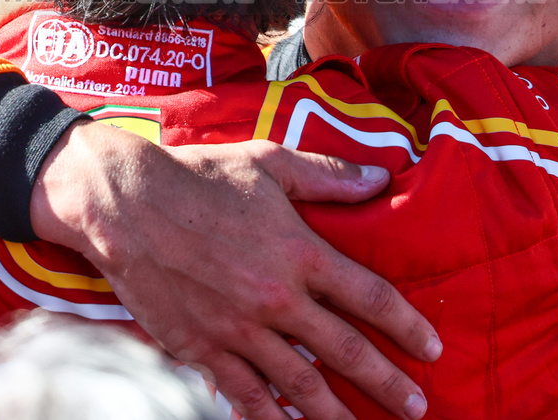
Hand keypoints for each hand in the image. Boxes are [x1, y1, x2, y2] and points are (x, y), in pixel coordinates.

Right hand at [30, 121, 440, 419]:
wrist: (125, 205)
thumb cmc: (199, 177)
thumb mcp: (269, 162)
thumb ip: (328, 176)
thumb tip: (381, 178)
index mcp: (299, 251)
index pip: (370, 297)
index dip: (407, 326)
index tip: (432, 348)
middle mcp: (276, 297)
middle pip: (344, 351)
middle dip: (386, 383)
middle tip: (417, 408)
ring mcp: (238, 329)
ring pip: (300, 384)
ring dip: (337, 414)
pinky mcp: (202, 349)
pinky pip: (245, 395)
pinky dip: (271, 418)